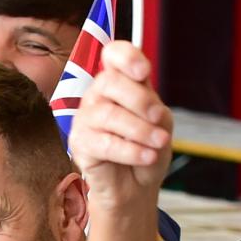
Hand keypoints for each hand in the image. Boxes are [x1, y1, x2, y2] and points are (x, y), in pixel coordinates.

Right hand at [65, 40, 168, 204]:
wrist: (136, 185)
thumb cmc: (145, 148)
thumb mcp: (161, 123)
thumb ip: (155, 108)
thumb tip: (150, 109)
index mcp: (119, 82)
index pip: (113, 55)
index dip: (126, 57)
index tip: (144, 72)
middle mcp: (98, 95)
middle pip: (110, 81)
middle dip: (139, 99)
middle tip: (157, 117)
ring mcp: (85, 118)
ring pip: (109, 114)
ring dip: (140, 130)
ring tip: (159, 143)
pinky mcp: (79, 143)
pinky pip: (104, 142)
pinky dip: (130, 150)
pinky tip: (146, 156)